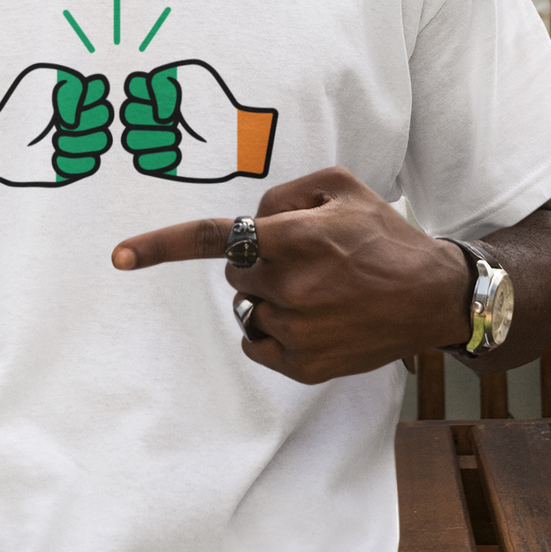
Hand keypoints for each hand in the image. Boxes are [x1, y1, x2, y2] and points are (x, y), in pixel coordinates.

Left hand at [0, 64, 113, 186]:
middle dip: (82, 119)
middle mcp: (84, 117)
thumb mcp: (40, 82)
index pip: (102, 89)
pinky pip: (91, 164)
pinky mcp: (77, 166)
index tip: (66, 100)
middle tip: (57, 123)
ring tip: (52, 141)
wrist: (0, 143)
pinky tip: (52, 158)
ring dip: (75, 141)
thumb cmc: (18, 110)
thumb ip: (69, 83)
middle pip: (106, 115)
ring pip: (102, 141)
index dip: (87, 94)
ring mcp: (82, 142)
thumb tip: (77, 118)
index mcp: (78, 94)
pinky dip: (70, 161)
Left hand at [110, 167, 469, 383]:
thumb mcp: (340, 187)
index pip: (216, 239)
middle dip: (260, 265)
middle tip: (308, 261)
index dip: (161, 246)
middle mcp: (290, 286)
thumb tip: (247, 222)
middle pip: (235, 274)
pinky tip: (317, 320)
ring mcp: (295, 330)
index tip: (118, 255)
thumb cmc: (384, 235)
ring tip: (322, 292)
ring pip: (248, 309)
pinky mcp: (303, 365)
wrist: (432, 296)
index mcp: (294, 238)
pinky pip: (258, 342)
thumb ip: (282, 195)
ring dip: (272, 299)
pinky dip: (276, 331)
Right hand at [120, 59, 276, 181]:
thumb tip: (154, 112)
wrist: (233, 137)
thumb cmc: (214, 105)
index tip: (168, 95)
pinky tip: (180, 153)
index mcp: (154, 90)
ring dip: (157, 138)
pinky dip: (162, 157)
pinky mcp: (157, 163)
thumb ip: (163, 80)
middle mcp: (148, 114)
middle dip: (151, 116)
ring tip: (180, 137)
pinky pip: (141, 162)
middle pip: (126, 113)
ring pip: (130, 139)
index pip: (131, 87)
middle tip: (177, 119)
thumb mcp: (192, 78)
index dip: (146, 92)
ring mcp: (151, 139)